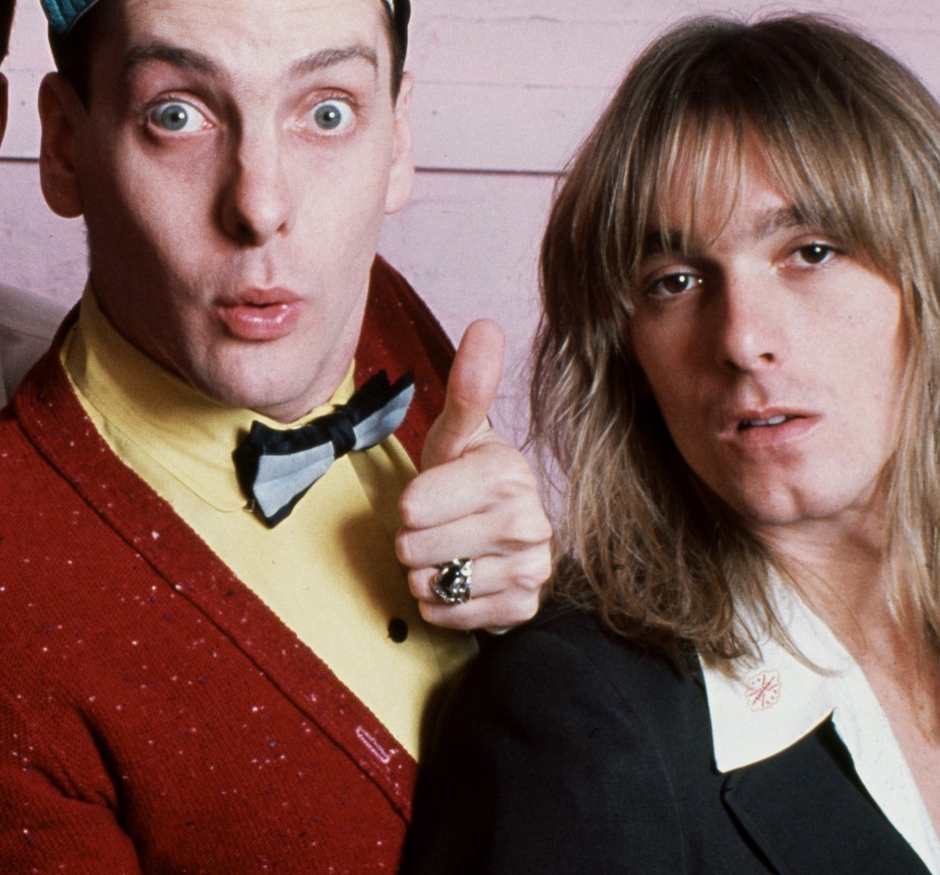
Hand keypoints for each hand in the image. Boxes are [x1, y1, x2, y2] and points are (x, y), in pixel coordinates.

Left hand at [396, 319, 553, 630]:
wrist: (497, 541)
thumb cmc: (466, 482)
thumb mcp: (457, 435)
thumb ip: (467, 387)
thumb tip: (486, 325)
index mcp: (507, 473)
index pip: (414, 506)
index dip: (408, 505)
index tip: (426, 498)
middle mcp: (529, 522)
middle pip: (417, 547)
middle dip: (412, 541)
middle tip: (436, 527)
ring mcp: (531, 569)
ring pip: (431, 582)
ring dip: (424, 573)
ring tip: (447, 553)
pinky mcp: (523, 609)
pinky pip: (448, 616)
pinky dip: (439, 605)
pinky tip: (458, 582)